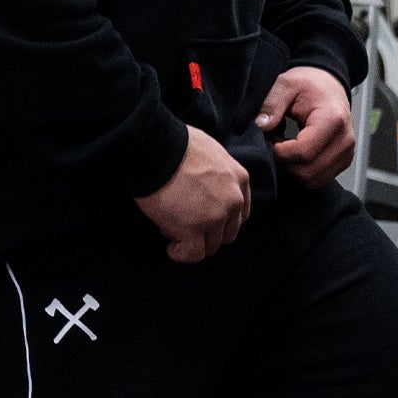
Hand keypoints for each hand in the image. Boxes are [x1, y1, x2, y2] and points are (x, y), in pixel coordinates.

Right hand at [137, 127, 251, 263]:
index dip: (220, 218)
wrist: (157, 150)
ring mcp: (215, 217)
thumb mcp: (210, 149)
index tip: (202, 216)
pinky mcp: (194, 230)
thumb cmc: (175, 143)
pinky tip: (171, 248)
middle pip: (227, 232)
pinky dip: (181, 254)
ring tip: (171, 229)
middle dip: (207, 232)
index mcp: (239, 178)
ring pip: (211, 246)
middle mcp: (233, 200)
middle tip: (184, 222)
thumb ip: (216, 170)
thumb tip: (203, 178)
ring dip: (192, 242)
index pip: (240, 212)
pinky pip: (193, 254)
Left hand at [256, 66, 355, 187]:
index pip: (303, 153)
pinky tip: (295, 153)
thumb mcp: (286, 84)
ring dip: (292, 168)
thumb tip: (260, 125)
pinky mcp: (342, 161)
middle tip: (275, 143)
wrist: (328, 85)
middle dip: (284, 162)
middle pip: (307, 171)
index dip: (279, 152)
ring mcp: (346, 153)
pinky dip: (302, 171)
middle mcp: (345, 140)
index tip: (270, 138)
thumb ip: (271, 103)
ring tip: (285, 147)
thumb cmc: (308, 84)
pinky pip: (318, 179)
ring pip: (312, 180)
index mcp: (333, 120)